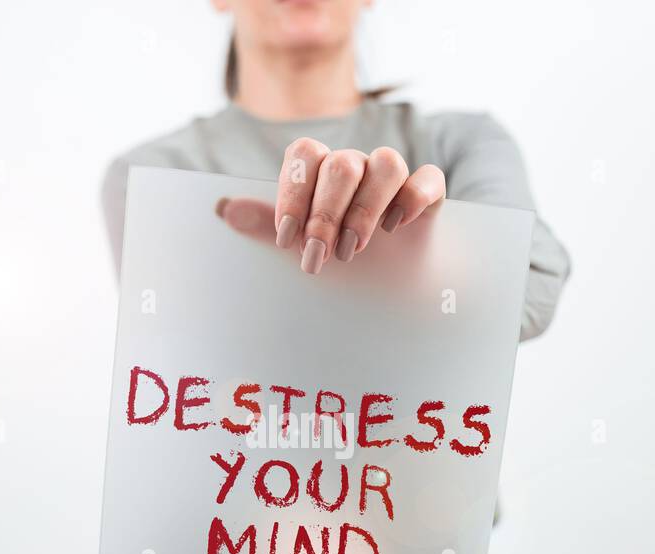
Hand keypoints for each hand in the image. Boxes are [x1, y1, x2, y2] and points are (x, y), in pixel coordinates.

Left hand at [216, 138, 445, 274]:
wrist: (395, 299)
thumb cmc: (346, 268)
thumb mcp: (303, 248)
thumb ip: (269, 226)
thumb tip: (224, 208)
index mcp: (323, 173)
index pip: (305, 155)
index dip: (293, 194)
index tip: (288, 240)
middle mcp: (359, 169)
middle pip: (342, 163)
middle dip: (327, 213)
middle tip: (319, 256)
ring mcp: (396, 182)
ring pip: (387, 162)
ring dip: (366, 208)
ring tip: (354, 250)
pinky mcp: (430, 198)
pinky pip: (428, 178)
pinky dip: (413, 198)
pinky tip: (397, 228)